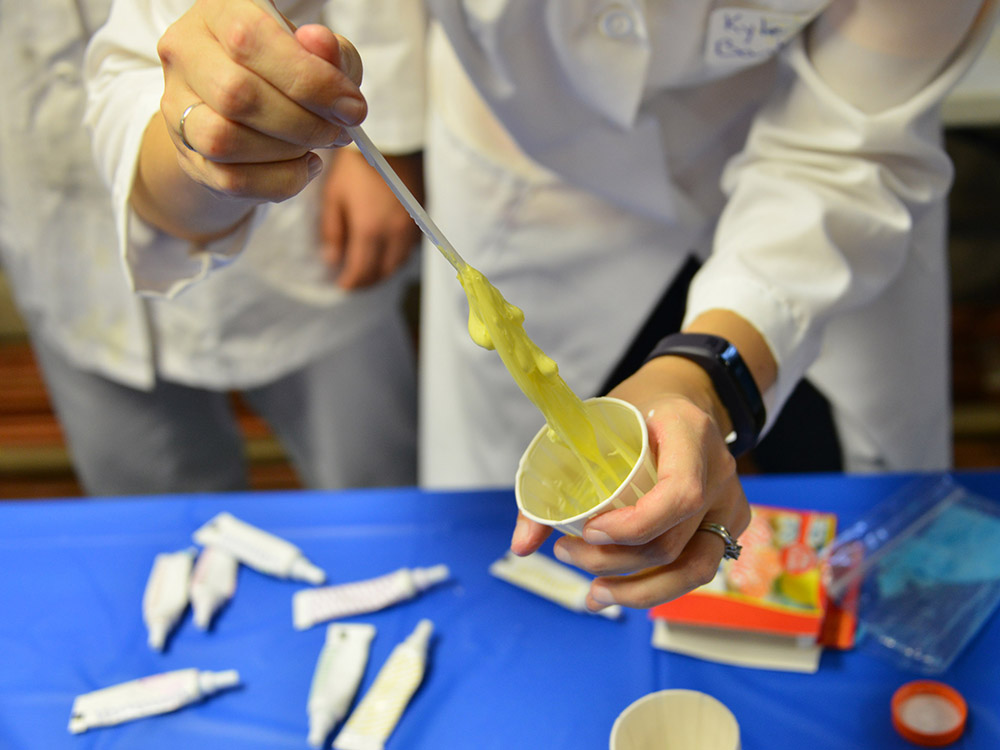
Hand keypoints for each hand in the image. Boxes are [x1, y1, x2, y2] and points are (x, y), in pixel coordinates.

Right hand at [156, 0, 365, 202]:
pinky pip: (230, 180)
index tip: (352, 108)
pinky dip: (280, 180)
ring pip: (222, 140)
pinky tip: (301, 166)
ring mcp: (176, 106)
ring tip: (315, 146)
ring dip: (286, 153)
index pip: (251, 39)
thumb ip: (330, 51)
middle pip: (236, 94)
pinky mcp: (187, 155)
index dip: (309, 79)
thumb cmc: (286, 71)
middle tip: (337, 132)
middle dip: (302, 122)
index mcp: (218, 11)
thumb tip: (322, 46)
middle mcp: (185, 53)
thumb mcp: (318, 54)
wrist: (244, 108)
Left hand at [320, 149, 422, 288]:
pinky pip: (409, 248)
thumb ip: (332, 230)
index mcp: (370, 230)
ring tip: (368, 267)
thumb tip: (331, 259)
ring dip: (382, 270)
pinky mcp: (420, 218)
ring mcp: (410, 227)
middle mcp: (394, 235)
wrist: (392, 140)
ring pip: (398, 263)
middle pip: (383, 272)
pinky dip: (396, 256)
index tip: (341, 285)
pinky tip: (385, 250)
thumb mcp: (334, 195)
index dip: (350, 282)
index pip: (362, 271)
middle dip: (367, 280)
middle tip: (353, 280)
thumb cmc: (356, 164)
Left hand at [510, 356, 752, 611]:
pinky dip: (657, 587)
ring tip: (595, 594)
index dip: (635, 525)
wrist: (680, 398)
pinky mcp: (732, 522)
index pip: (678, 494)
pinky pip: (698, 567)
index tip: (590, 531)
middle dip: (614, 560)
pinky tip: (619, 590)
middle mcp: (719, 470)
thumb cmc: (632, 409)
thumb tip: (522, 545)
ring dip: (639, 590)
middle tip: (566, 553)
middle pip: (673, 540)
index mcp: (690, 432)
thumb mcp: (594, 423)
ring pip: (694, 568)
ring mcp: (730, 500)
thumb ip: (555, 477)